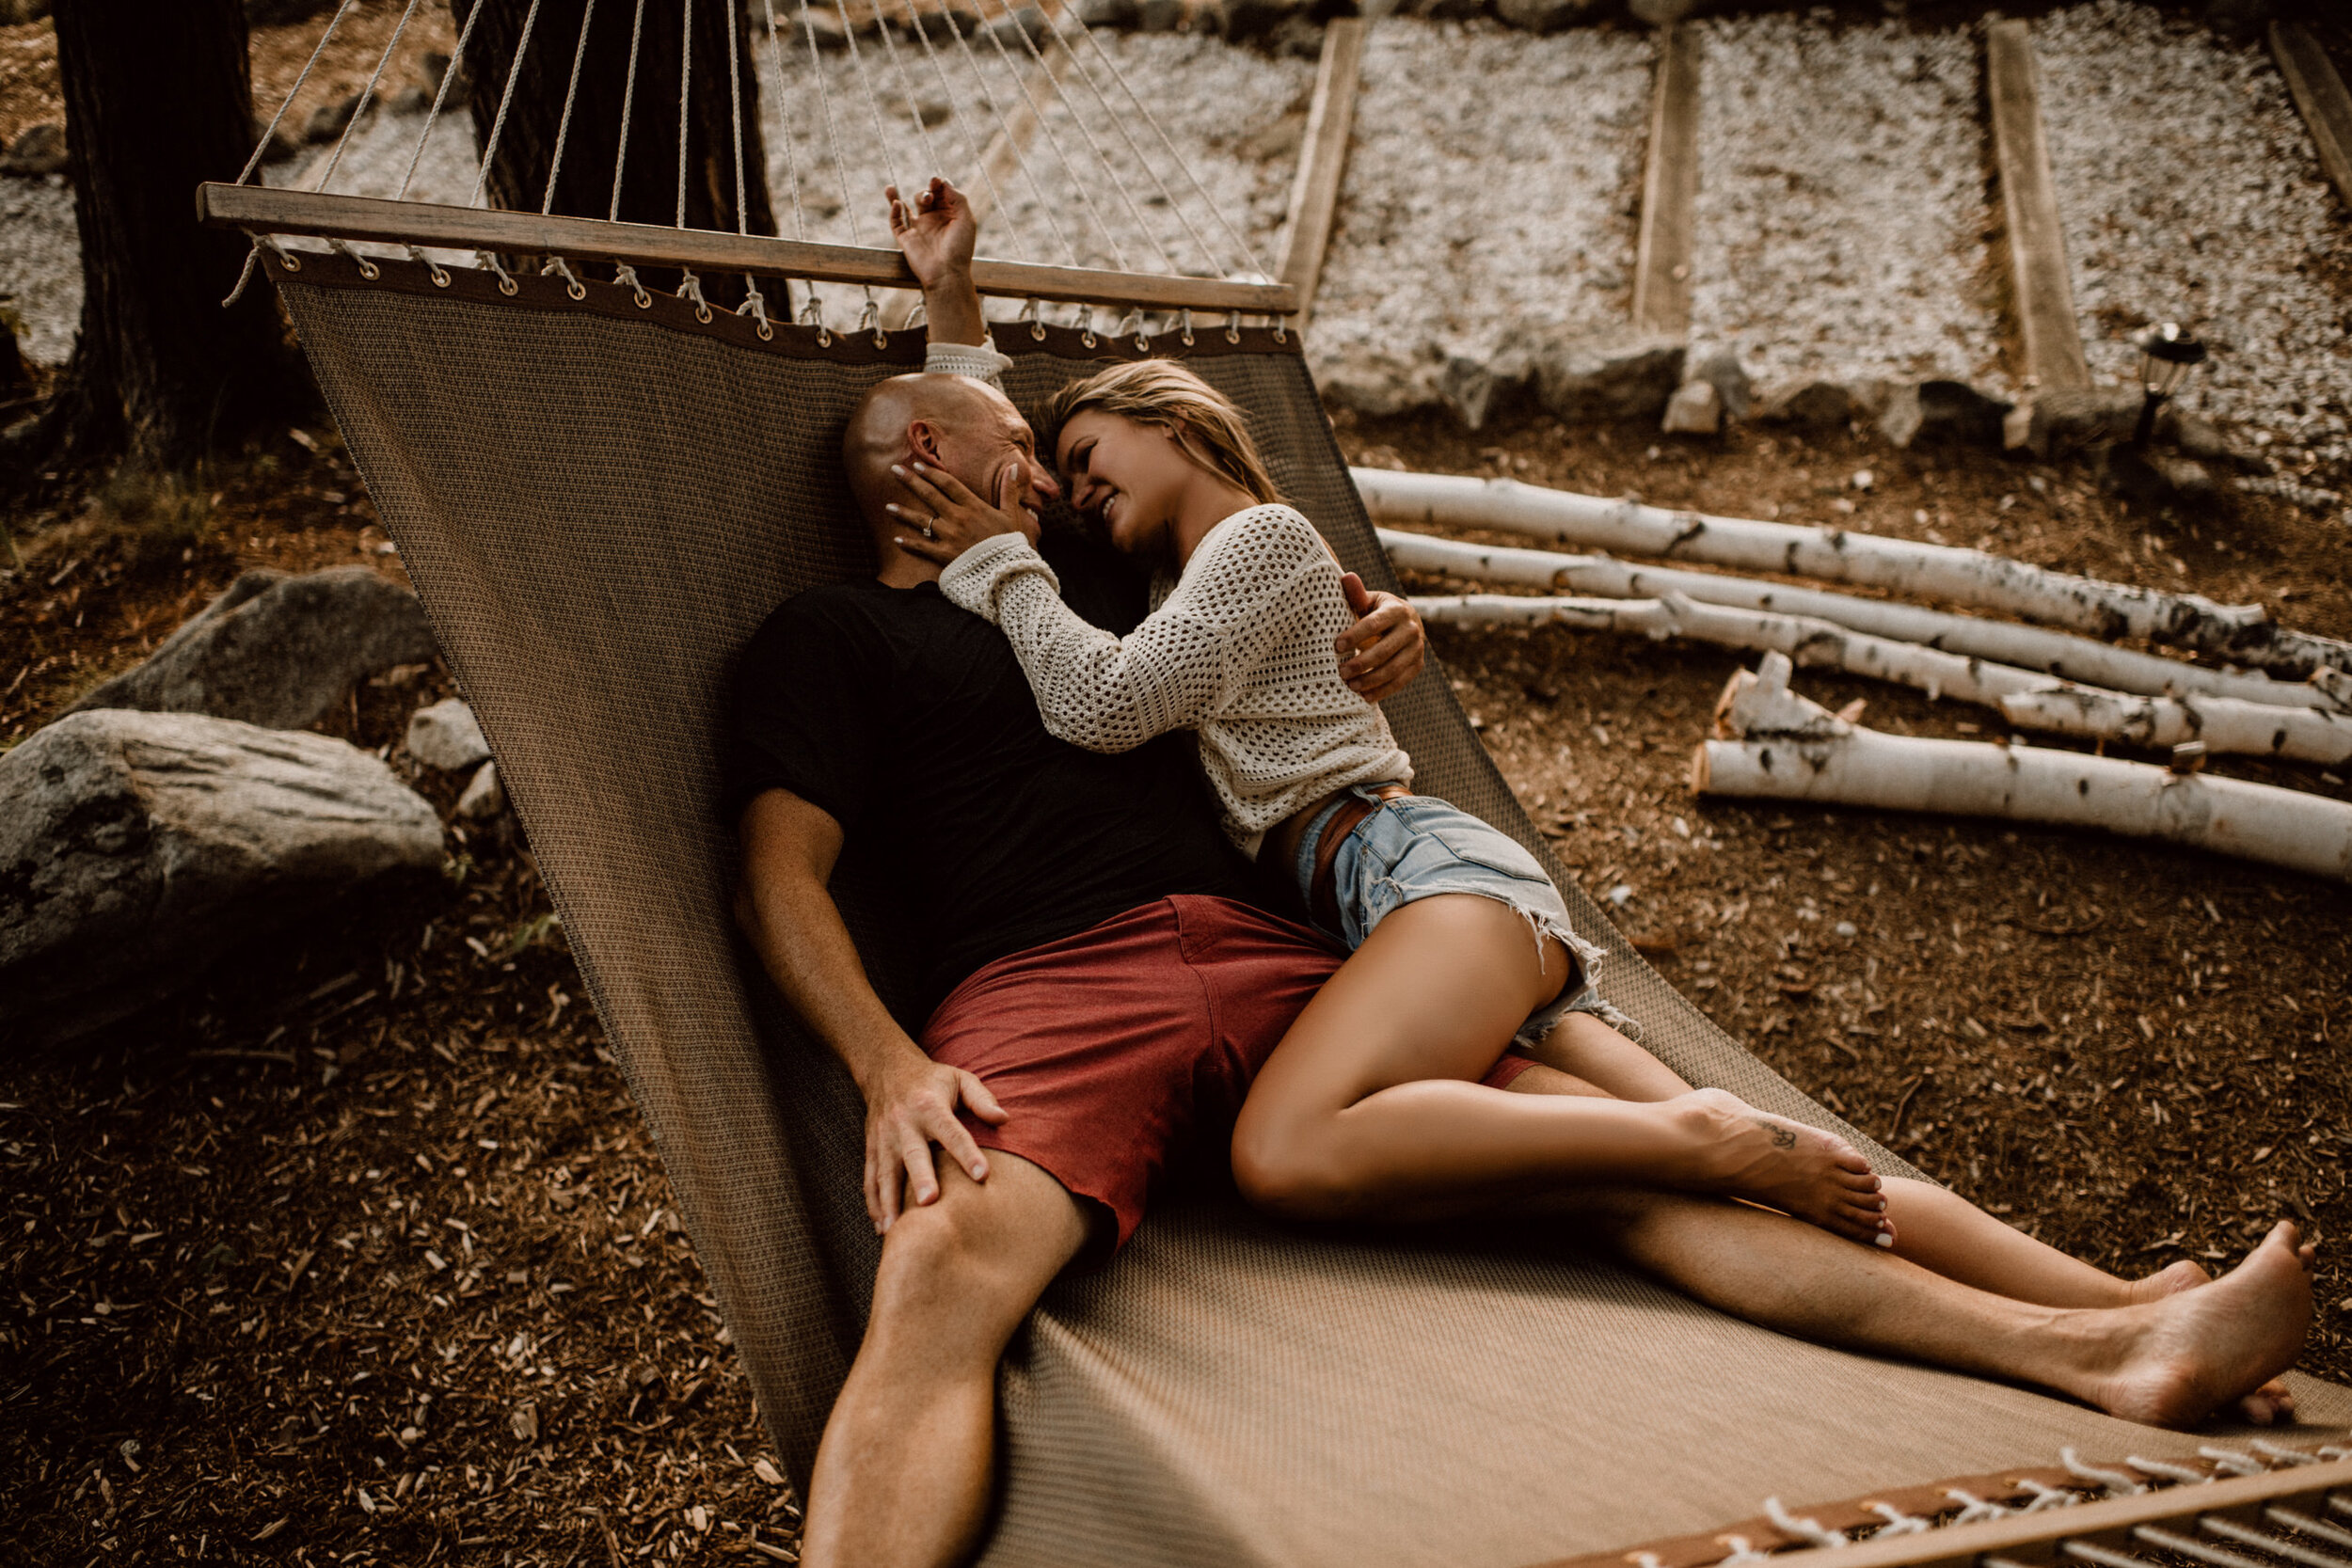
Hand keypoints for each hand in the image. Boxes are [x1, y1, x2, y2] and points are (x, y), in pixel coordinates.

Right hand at [863, 1049, 1008, 1232]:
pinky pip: (870, 1179)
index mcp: (929, 1105)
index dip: (966, 1153)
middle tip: (929, 1202)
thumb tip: (1004, 1119)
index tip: (982, 1174)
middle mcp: (903, 1123)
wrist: (885, 1069)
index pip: (951, 1131)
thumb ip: (981, 1099)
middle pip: (912, 1154)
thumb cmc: (932, 1079)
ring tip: (895, 1231)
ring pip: (885, 1173)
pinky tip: (883, 1228)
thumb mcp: (959, 1079)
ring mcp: (883, 1138)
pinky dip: (874, 1204)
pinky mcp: (872, 1149)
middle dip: (920, 1178)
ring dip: (889, 1202)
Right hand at [888, 177, 976, 289]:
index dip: (938, 184)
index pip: (941, 194)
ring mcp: (918, 229)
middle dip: (927, 192)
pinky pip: (895, 222)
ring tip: (911, 194)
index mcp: (949, 216)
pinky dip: (893, 211)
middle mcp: (933, 221)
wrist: (946, 273)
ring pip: (906, 206)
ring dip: (906, 196)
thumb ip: (957, 198)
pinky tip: (897, 203)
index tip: (937, 181)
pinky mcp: (906, 238)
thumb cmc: (959, 248)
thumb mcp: (965, 219)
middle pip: (925, 197)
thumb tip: (944, 181)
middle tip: (930, 197)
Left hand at [890, 460, 1035, 565]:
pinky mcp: (945, 556)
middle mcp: (958, 518)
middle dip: (911, 481)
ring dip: (903, 513)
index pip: (948, 484)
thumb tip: (1014, 467)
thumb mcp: (1012, 515)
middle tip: (894, 470)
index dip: (931, 472)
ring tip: (888, 506)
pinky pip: (923, 548)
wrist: (1009, 573)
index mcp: (973, 507)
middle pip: (930, 495)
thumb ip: (1009, 491)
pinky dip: (909, 544)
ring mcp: (949, 537)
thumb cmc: (1011, 544)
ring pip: (921, 521)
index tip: (917, 464)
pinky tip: (897, 539)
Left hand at [1335, 573, 1424, 702]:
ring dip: (1370, 680)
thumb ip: (1356, 594)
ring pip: (1394, 669)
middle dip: (1361, 663)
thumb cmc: (1375, 612)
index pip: (1375, 624)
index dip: (1355, 635)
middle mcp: (1412, 628)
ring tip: (1350, 686)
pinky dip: (1382, 691)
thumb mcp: (1367, 601)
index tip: (1336, 646)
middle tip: (1341, 671)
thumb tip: (1346, 577)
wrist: (1400, 623)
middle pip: (1385, 650)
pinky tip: (1364, 697)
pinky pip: (1400, 682)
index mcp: (1396, 610)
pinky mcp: (1418, 665)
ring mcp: (1417, 648)